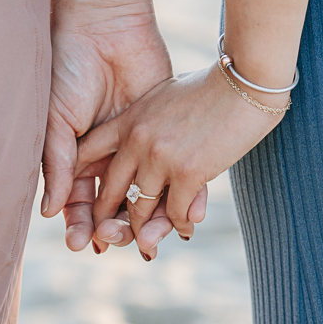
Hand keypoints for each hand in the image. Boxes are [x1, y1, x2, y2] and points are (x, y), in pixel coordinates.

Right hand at [42, 0, 172, 251]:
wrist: (104, 26)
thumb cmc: (68, 69)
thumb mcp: (56, 121)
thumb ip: (58, 165)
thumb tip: (51, 212)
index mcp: (78, 157)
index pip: (80, 203)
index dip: (81, 225)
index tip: (83, 243)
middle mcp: (110, 157)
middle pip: (115, 207)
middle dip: (114, 227)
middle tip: (115, 237)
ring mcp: (140, 147)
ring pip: (149, 195)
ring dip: (149, 220)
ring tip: (148, 237)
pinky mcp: (167, 132)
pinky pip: (178, 171)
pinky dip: (182, 194)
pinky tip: (182, 214)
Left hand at [75, 63, 286, 255]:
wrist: (245, 81)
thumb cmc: (211, 86)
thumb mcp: (166, 96)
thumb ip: (148, 119)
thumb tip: (142, 129)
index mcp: (128, 120)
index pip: (87, 153)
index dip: (77, 177)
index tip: (78, 197)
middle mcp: (137, 140)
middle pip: (109, 190)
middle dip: (107, 218)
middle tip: (108, 236)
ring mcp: (160, 157)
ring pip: (139, 208)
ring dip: (145, 230)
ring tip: (149, 241)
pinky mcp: (187, 172)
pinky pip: (174, 212)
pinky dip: (180, 224)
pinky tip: (186, 229)